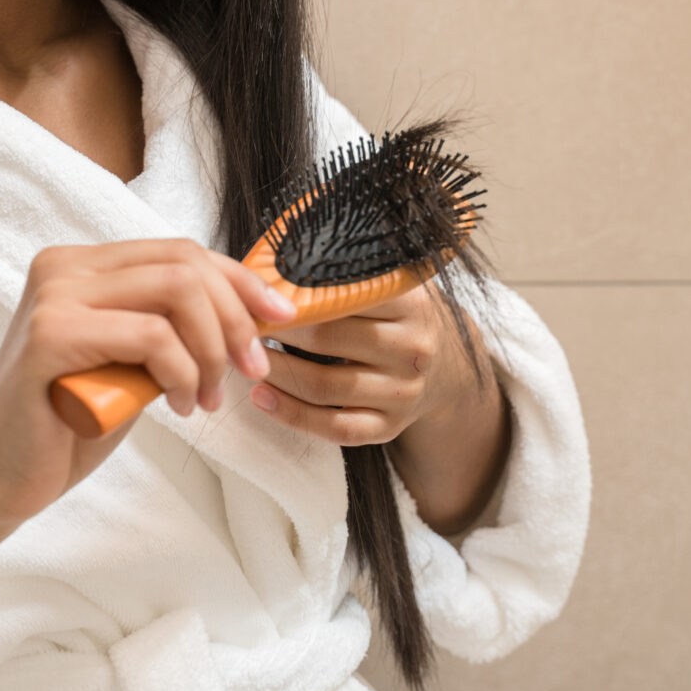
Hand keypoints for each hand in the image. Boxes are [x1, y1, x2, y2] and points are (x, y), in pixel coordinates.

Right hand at [0, 238, 295, 526]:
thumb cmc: (68, 421)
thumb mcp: (133, 361)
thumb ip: (170, 326)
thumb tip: (250, 311)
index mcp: (82, 264)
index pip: (181, 251)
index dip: (241, 281)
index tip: (280, 317)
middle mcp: (63, 266)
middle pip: (185, 263)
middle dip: (235, 318)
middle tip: (249, 370)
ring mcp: (53, 296)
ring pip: (176, 291)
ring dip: (210, 349)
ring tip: (205, 398)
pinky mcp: (49, 336)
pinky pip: (149, 337)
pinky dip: (181, 372)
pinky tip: (177, 406)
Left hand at [249, 282, 459, 445]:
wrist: (448, 367)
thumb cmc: (399, 318)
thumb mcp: (391, 285)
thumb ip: (349, 273)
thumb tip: (275, 261)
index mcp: (411, 303)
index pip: (345, 294)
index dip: (295, 293)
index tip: (260, 290)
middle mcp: (411, 348)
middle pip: (326, 339)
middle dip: (277, 331)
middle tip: (242, 322)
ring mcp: (403, 392)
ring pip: (325, 386)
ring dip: (275, 372)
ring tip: (244, 357)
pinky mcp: (389, 427)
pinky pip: (335, 428)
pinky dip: (292, 415)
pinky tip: (261, 398)